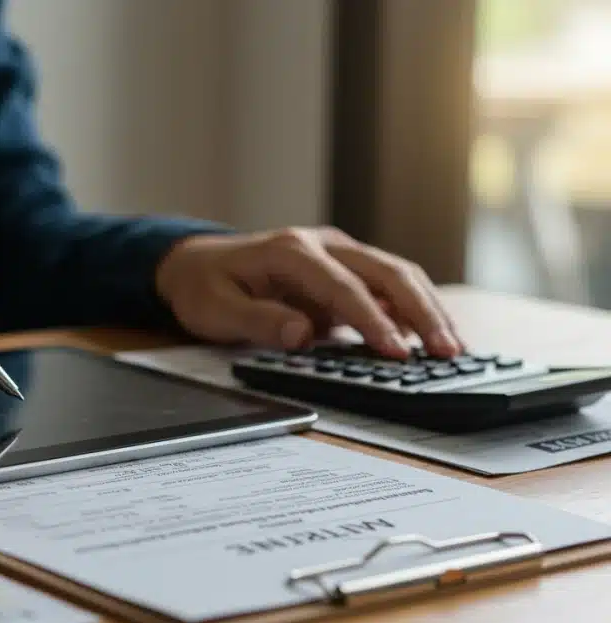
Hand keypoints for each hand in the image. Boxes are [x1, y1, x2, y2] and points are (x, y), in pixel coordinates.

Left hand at [155, 226, 462, 357]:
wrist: (196, 264)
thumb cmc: (204, 286)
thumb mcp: (216, 309)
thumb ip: (259, 321)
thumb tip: (303, 335)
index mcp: (290, 251)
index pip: (342, 285)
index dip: (372, 319)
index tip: (396, 351)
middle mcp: (322, 244)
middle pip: (385, 271)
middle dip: (420, 310)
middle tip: (447, 349)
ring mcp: (337, 254)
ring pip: (395, 274)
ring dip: (427, 308)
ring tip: (453, 346)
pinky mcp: (345, 270)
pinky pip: (387, 286)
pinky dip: (413, 308)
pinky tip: (431, 336)